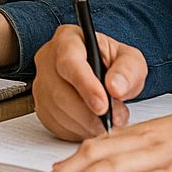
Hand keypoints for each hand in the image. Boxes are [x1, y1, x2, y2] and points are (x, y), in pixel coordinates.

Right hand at [31, 23, 146, 140]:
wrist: (100, 73)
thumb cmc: (111, 62)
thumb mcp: (130, 59)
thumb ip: (128, 70)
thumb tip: (116, 88)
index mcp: (67, 40)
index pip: (69, 62)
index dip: (85, 86)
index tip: (103, 106)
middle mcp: (48, 60)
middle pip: (60, 92)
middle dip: (90, 114)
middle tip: (114, 121)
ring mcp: (41, 84)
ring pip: (57, 112)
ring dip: (86, 125)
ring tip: (108, 122)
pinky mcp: (41, 107)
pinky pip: (57, 125)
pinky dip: (78, 131)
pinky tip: (93, 125)